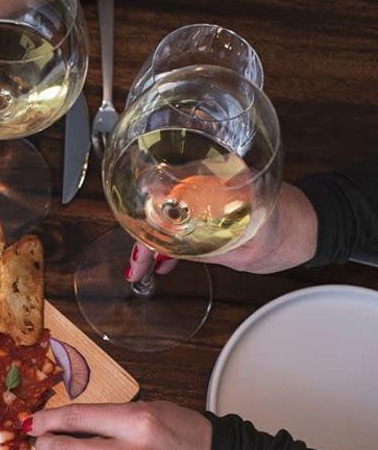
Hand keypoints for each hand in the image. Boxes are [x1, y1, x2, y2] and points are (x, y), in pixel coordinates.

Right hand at [126, 181, 318, 281]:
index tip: (140, 253)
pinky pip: (183, 217)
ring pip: (168, 214)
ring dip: (154, 239)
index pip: (166, 203)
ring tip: (146, 266)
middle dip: (144, 236)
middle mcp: (212, 182)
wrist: (313, 225)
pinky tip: (165, 257)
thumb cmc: (289, 233)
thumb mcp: (244, 251)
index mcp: (218, 186)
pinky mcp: (215, 201)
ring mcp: (212, 191)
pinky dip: (171, 236)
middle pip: (162, 207)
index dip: (147, 229)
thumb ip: (206, 247)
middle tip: (137, 268)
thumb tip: (167, 251)